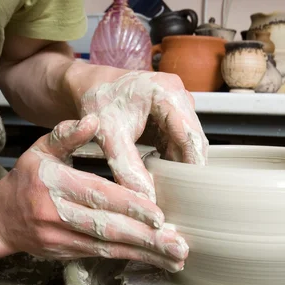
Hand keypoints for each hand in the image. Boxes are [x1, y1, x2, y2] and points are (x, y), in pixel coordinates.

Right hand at [0, 117, 187, 271]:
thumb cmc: (27, 179)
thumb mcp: (40, 149)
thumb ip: (66, 134)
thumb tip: (93, 120)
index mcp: (55, 184)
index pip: (98, 196)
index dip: (130, 206)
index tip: (159, 215)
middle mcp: (58, 214)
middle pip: (108, 228)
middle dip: (146, 238)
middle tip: (178, 244)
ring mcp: (61, 239)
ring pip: (108, 248)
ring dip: (144, 254)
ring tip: (175, 257)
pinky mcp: (66, 255)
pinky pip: (102, 256)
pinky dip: (129, 258)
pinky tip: (153, 260)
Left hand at [68, 67, 209, 201]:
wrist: (90, 86)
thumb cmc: (98, 99)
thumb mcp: (109, 135)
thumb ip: (127, 166)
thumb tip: (146, 196)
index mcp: (168, 92)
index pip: (191, 136)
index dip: (192, 166)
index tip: (190, 192)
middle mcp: (179, 96)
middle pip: (194, 141)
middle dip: (187, 169)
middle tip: (178, 197)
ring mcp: (178, 106)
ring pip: (188, 144)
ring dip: (179, 166)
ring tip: (167, 189)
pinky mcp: (172, 117)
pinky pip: (179, 143)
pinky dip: (171, 160)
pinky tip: (159, 175)